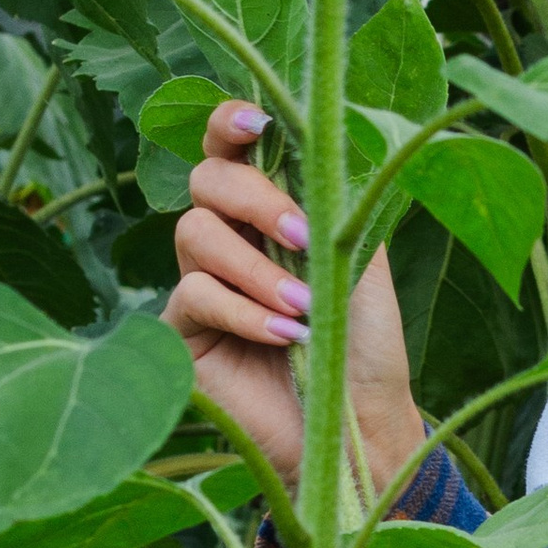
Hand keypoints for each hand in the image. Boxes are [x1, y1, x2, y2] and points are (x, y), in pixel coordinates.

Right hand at [164, 101, 422, 496]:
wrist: (358, 425)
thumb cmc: (366, 346)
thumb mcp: (362, 260)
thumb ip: (336, 199)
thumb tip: (326, 130)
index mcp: (271, 212)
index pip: (233, 150)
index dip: (231, 124)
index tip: (255, 122)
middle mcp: (229, 240)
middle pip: (206, 180)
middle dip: (255, 198)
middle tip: (301, 234)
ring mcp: (200, 284)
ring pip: (194, 233)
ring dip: (254, 265)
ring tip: (303, 305)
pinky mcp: (181, 334)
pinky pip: (193, 295)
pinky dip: (243, 310)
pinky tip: (284, 333)